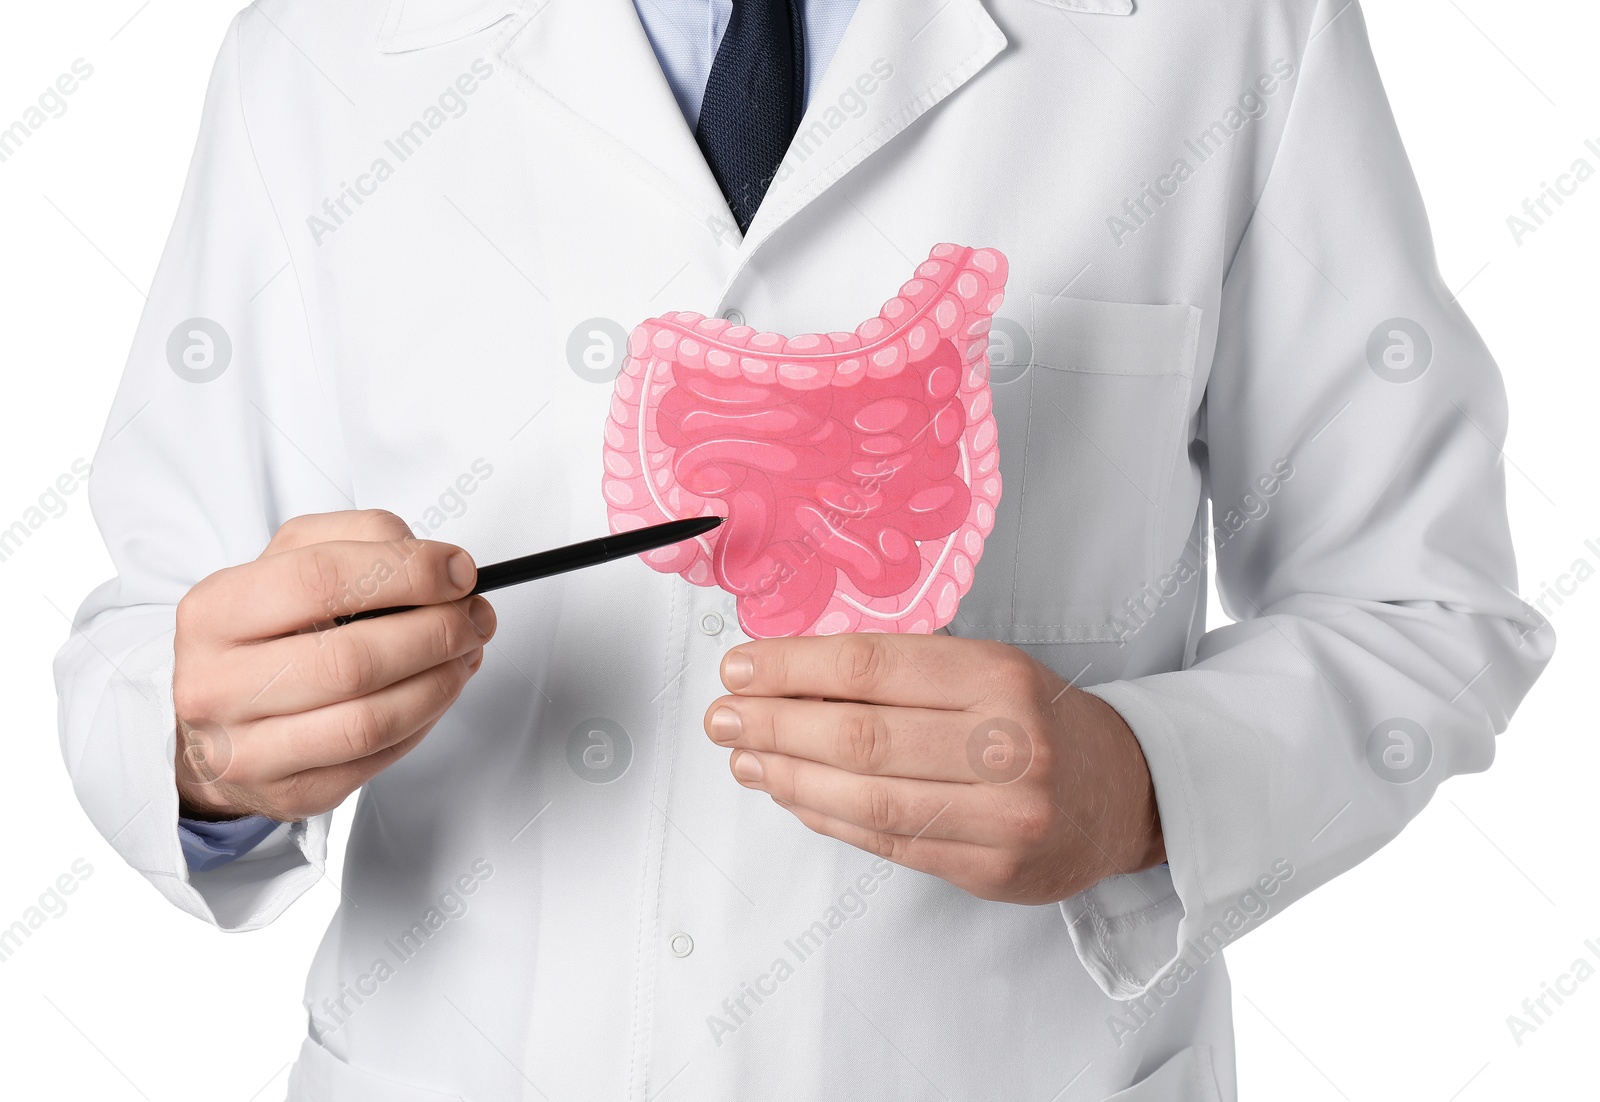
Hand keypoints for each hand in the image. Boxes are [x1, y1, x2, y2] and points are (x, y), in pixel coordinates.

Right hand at [172, 510, 495, 821]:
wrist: (217, 722)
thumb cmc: (263, 634)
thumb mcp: (293, 561)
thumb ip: (364, 538)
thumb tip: (439, 565)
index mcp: (214, 611)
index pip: (321, 579)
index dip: (406, 572)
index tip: (458, 571)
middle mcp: (217, 684)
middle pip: (352, 660)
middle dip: (436, 633)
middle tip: (473, 617)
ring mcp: (249, 749)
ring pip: (371, 720)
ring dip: (440, 682)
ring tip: (465, 653)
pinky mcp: (290, 792)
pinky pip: (378, 758)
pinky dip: (424, 720)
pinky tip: (435, 691)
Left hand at [704, 634, 1163, 904]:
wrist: (1125, 794)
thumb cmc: (1040, 721)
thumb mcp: (988, 668)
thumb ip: (904, 672)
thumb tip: (793, 676)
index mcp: (1000, 677)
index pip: (872, 668)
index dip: (793, 668)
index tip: (742, 667)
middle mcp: (1007, 745)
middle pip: (860, 736)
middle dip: (775, 725)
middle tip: (724, 717)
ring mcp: (1001, 816)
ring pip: (867, 797)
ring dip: (788, 777)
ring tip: (745, 759)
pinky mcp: (989, 870)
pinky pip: (886, 842)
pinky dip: (827, 816)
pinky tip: (791, 795)